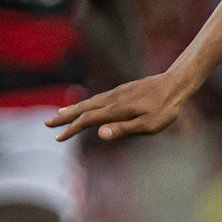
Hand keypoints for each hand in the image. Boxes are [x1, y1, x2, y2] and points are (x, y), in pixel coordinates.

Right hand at [47, 71, 192, 141]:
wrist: (175, 83)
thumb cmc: (165, 108)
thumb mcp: (149, 125)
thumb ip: (124, 129)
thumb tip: (100, 134)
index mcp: (116, 110)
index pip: (87, 121)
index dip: (71, 130)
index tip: (58, 138)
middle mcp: (112, 100)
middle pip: (83, 109)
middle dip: (64, 118)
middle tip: (46, 125)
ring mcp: (116, 93)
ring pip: (89, 102)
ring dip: (72, 109)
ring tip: (59, 114)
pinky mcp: (122, 91)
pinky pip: (98, 98)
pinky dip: (86, 103)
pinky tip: (85, 106)